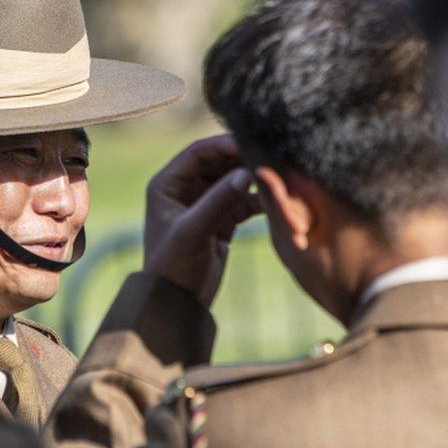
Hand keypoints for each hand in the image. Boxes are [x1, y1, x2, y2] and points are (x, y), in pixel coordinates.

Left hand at [143, 135, 261, 306]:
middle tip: (272, 159)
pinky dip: (258, 200)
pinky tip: (277, 201)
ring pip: (234, 181)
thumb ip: (218, 201)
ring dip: (254, 180)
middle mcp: (185, 189)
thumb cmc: (173, 266)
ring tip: (279, 178)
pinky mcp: (221, 220)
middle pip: (220, 163)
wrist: (177, 303)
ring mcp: (204, 204)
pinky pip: (243, 201)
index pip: (199, 152)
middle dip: (244, 161)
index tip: (252, 144)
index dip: (225, 145)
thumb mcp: (193, 232)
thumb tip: (246, 173)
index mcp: (168, 184)